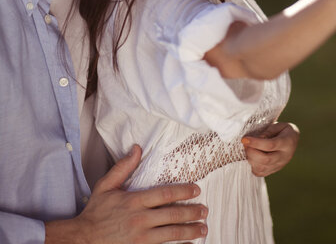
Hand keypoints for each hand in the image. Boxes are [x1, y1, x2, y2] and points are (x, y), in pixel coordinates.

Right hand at [45, 145, 207, 242]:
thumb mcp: (105, 186)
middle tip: (205, 210)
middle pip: (172, 214)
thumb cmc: (95, 212)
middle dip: (192, 212)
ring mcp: (140, 238)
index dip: (183, 191)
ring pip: (171, 234)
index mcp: (134, 201)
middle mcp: (140, 219)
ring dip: (190, 231)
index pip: (165, 194)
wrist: (83, 239)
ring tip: (203, 228)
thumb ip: (123, 167)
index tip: (196, 190)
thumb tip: (137, 148)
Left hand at [241, 122, 299, 176]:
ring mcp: (279, 165)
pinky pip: (261, 173)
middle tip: (244, 144)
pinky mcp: (274, 170)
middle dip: (251, 152)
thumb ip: (268, 131)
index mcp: (287, 143)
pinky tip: (251, 157)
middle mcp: (284, 157)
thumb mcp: (278, 125)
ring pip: (262, 168)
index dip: (256, 143)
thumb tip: (256, 138)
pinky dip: (252, 166)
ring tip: (247, 149)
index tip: (244, 139)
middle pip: (266, 160)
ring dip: (250, 159)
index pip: (270, 145)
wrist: (292, 140)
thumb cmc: (283, 130)